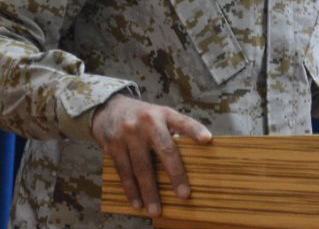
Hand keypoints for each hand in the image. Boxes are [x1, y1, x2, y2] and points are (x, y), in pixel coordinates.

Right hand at [92, 94, 211, 216]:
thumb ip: (174, 132)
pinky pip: (123, 171)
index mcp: (164, 114)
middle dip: (175, 174)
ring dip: (149, 191)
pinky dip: (130, 189)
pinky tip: (137, 202)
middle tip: (184, 194)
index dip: (195, 130)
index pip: (183, 122)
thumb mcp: (160, 116)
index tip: (207, 139)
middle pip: (164, 150)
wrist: (110, 108)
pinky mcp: (113, 144)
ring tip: (155, 209)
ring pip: (141, 167)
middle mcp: (147, 121)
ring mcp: (128, 133)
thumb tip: (193, 158)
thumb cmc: (144, 117)